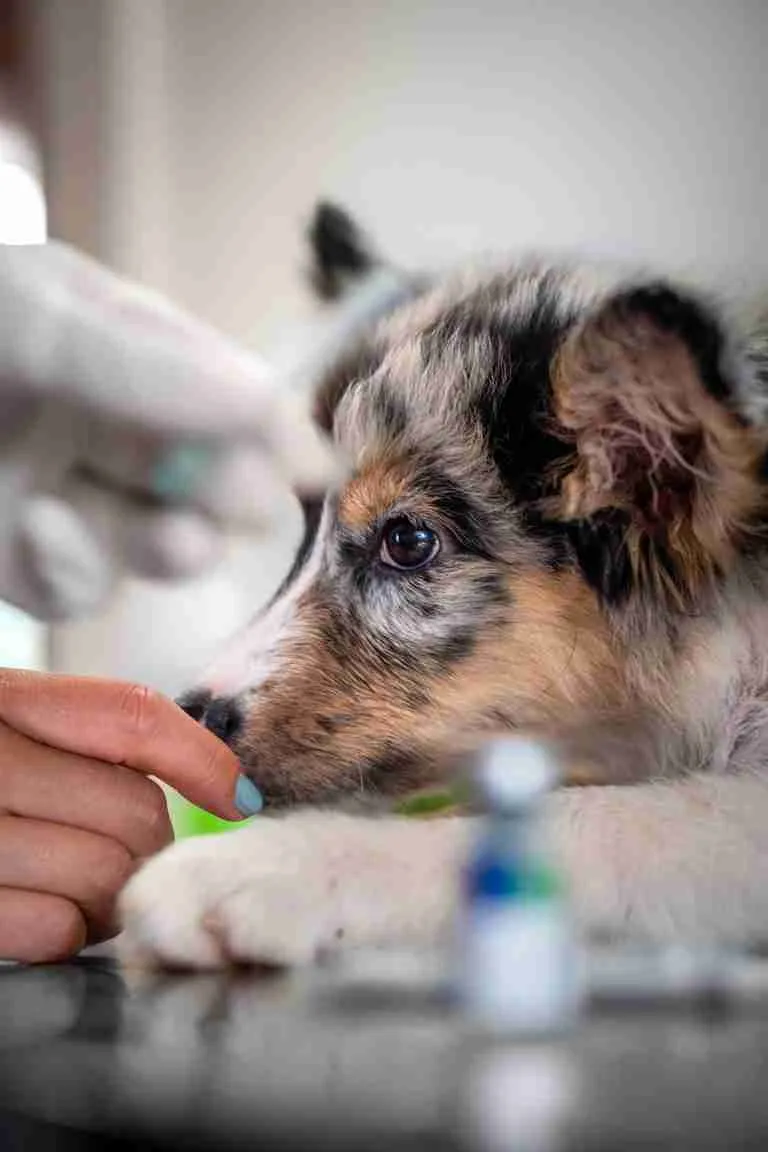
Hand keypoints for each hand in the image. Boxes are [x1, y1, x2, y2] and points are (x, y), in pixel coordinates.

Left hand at [0, 242, 338, 619]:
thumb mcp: (40, 321)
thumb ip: (147, 365)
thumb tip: (267, 398)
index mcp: (122, 353)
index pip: (222, 394)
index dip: (268, 431)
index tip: (310, 468)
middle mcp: (102, 427)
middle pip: (202, 476)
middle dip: (228, 493)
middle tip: (246, 501)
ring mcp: (61, 494)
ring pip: (152, 541)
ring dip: (172, 543)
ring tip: (174, 536)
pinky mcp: (15, 557)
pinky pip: (73, 578)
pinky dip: (70, 564)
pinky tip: (38, 529)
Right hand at [0, 669, 259, 962]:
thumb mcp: (8, 722)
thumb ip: (85, 738)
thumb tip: (222, 787)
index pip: (128, 716)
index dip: (201, 759)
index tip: (240, 797)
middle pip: (132, 810)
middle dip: (142, 846)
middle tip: (112, 852)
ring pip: (101, 876)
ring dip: (105, 895)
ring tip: (66, 882)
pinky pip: (50, 929)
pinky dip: (60, 930)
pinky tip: (29, 908)